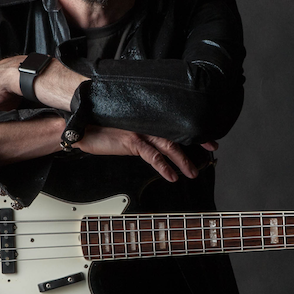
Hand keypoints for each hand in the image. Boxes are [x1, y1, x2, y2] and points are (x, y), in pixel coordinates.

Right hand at [76, 126, 198, 181]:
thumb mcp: (124, 127)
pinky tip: (172, 175)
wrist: (81, 125)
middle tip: (212, 148)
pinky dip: (164, 166)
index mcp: (147, 118)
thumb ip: (140, 131)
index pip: (174, 123)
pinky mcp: (131, 140)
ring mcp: (140, 130)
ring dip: (183, 160)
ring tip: (193, 172)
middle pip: (177, 132)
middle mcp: (147, 121)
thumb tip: (153, 141)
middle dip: (196, 141)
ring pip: (169, 145)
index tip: (206, 136)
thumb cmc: (100, 126)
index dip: (192, 130)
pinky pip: (152, 155)